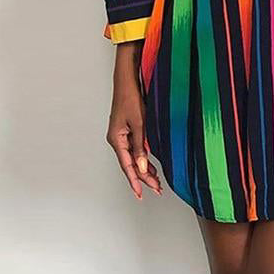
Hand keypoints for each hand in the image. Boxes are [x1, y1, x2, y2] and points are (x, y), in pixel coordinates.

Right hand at [106, 42, 161, 199]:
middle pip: (131, 164)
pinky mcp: (127, 130)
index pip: (127, 166)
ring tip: (157, 181)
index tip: (142, 193)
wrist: (127, 80)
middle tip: (157, 189)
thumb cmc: (130, 98)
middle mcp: (117, 139)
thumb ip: (141, 145)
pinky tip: (151, 164)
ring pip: (133, 157)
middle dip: (144, 177)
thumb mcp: (140, 123)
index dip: (136, 181)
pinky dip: (144, 157)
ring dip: (145, 168)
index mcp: (116, 139)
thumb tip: (143, 166)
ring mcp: (121, 135)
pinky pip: (135, 148)